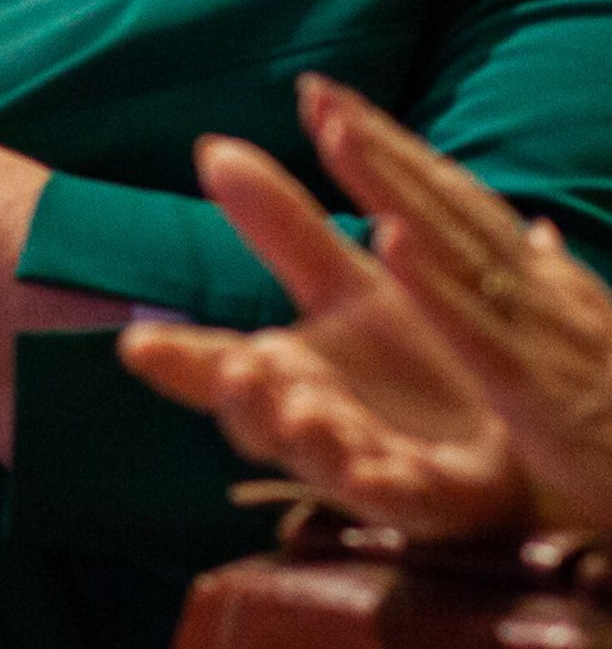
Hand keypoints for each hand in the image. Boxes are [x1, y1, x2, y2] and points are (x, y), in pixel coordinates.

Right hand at [119, 126, 529, 539]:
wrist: (513, 430)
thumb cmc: (416, 363)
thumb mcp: (348, 284)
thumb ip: (280, 226)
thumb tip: (211, 148)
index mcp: (288, 372)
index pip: (215, 366)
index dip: (176, 360)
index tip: (136, 344)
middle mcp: (314, 423)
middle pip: (258, 419)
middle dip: (244, 398)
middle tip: (239, 367)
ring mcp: (367, 465)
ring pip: (321, 461)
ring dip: (306, 439)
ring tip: (301, 412)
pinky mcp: (432, 499)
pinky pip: (399, 500)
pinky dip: (380, 489)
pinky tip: (368, 474)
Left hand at [298, 78, 611, 530]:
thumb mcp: (597, 342)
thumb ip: (564, 286)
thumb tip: (544, 232)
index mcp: (546, 286)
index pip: (461, 204)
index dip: (399, 151)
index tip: (332, 100)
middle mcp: (542, 295)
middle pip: (451, 206)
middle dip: (384, 145)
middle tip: (316, 87)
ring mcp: (544, 337)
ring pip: (458, 248)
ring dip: (398, 189)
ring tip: (337, 134)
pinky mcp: (542, 394)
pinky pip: (480, 331)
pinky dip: (437, 285)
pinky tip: (387, 243)